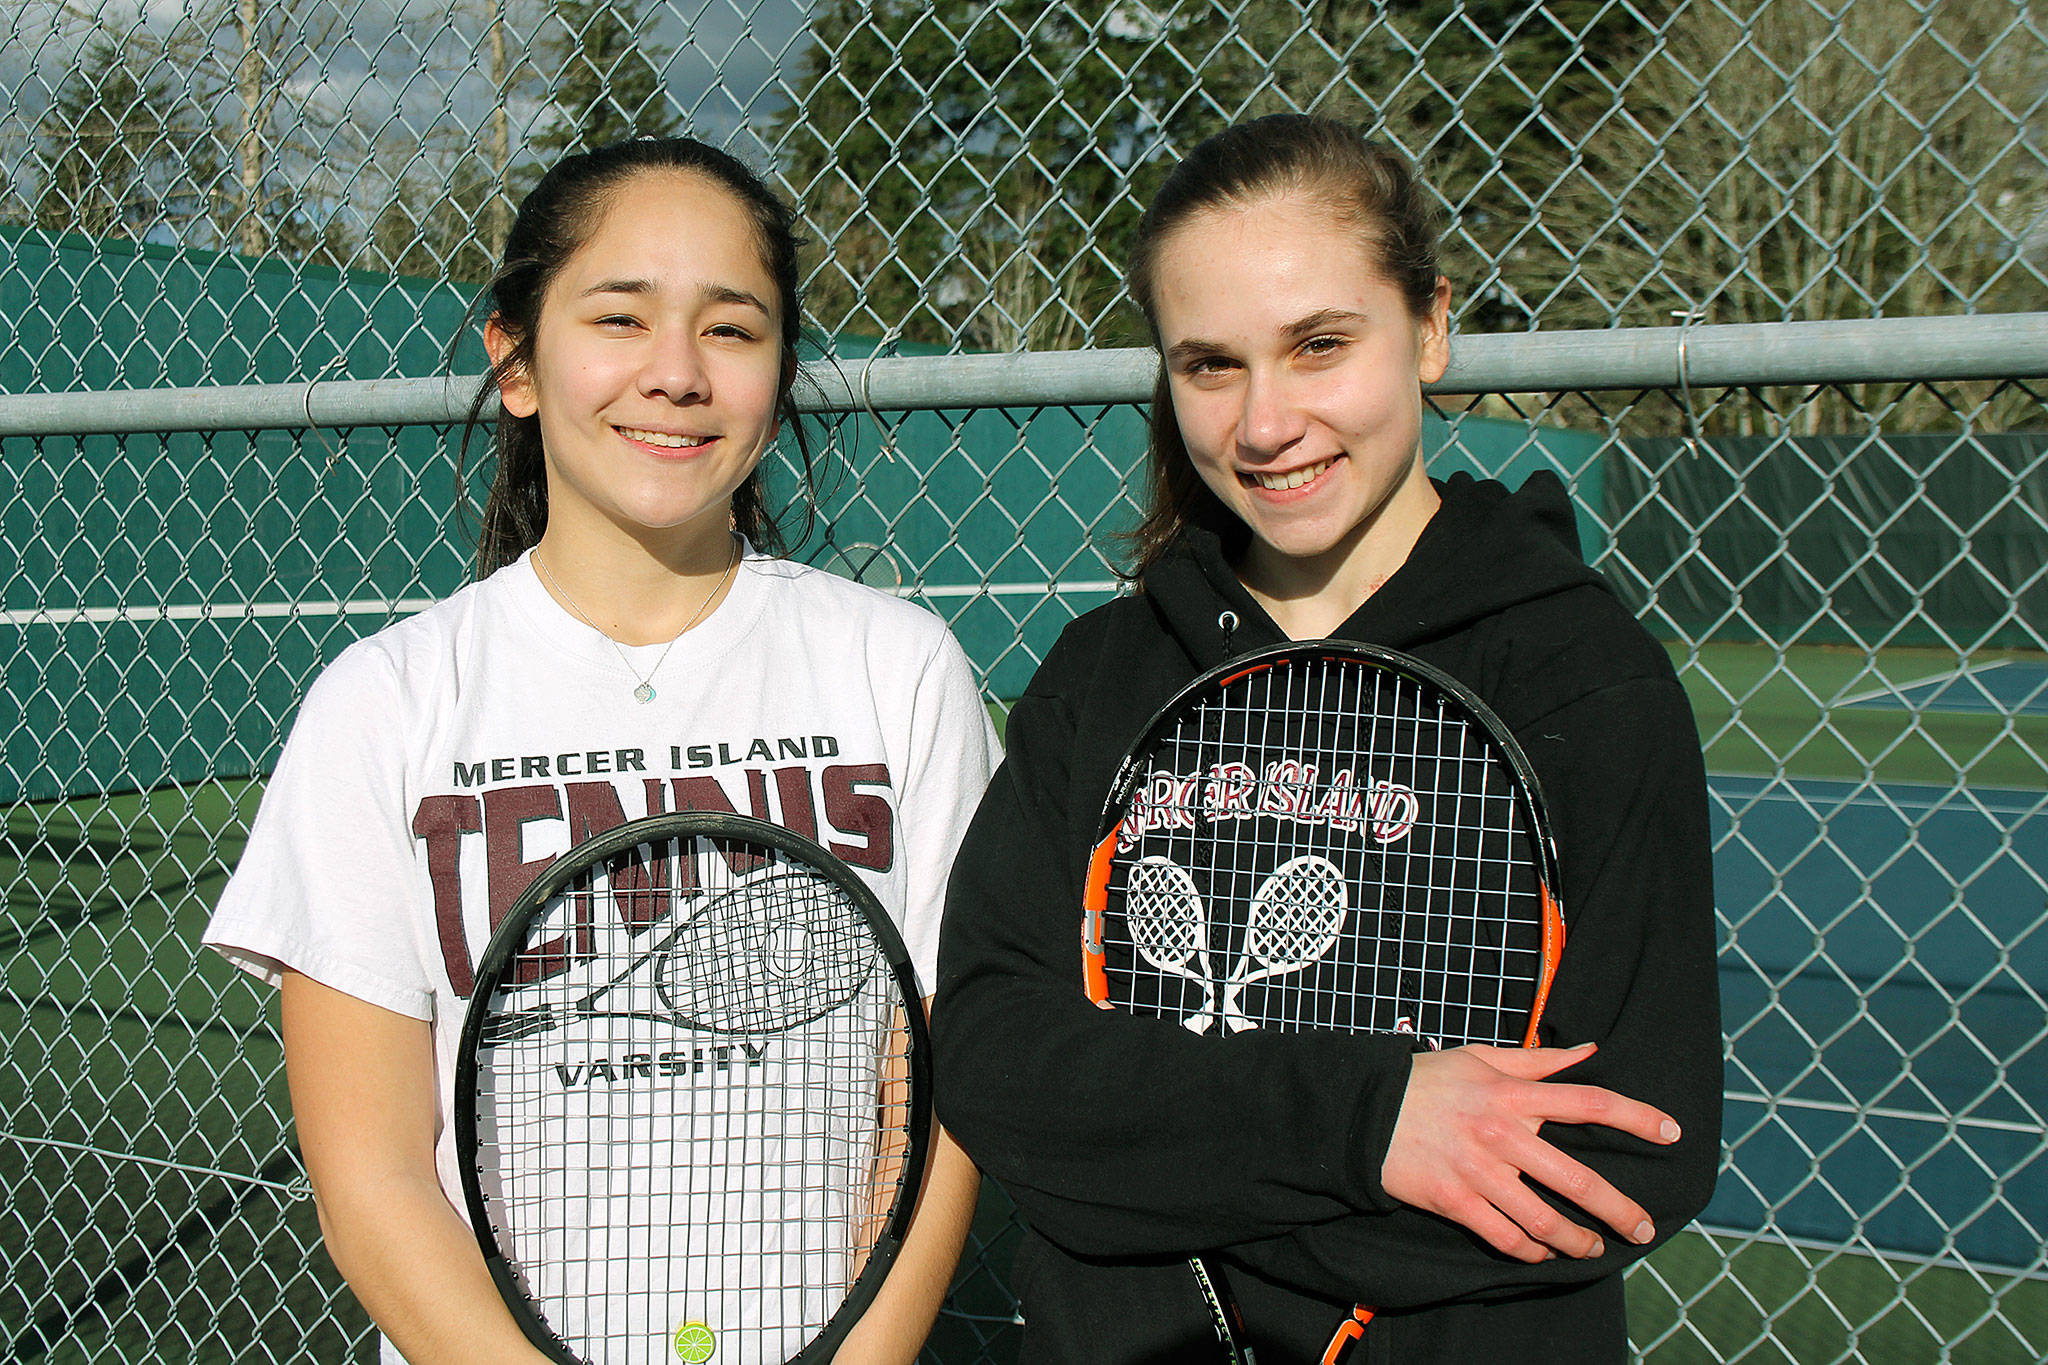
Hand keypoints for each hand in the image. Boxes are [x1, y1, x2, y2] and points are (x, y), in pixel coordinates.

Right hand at [1379, 1042, 1680, 1262]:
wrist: (1362, 1111)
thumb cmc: (1426, 1081)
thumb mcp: (1481, 1059)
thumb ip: (1539, 1061)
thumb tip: (1589, 1051)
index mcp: (1512, 1095)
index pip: (1589, 1102)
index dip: (1637, 1118)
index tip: (1671, 1134)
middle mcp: (1501, 1134)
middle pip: (1578, 1180)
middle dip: (1620, 1210)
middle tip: (1643, 1228)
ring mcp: (1478, 1172)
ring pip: (1544, 1221)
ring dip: (1578, 1241)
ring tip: (1594, 1248)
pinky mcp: (1453, 1201)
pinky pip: (1503, 1237)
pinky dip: (1530, 1250)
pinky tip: (1543, 1252)